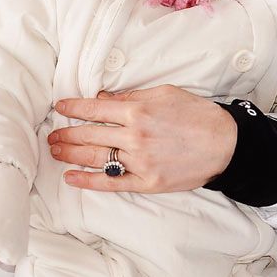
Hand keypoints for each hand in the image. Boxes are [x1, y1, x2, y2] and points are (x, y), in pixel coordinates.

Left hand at [48, 85, 236, 192]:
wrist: (225, 144)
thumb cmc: (194, 113)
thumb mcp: (162, 93)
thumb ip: (129, 97)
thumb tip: (102, 99)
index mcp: (136, 111)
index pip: (94, 109)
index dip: (73, 108)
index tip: (59, 107)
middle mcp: (134, 137)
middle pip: (90, 134)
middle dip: (67, 134)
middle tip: (51, 134)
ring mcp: (140, 162)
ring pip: (96, 157)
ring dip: (71, 154)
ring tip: (55, 151)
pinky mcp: (147, 182)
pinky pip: (112, 183)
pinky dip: (89, 181)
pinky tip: (72, 177)